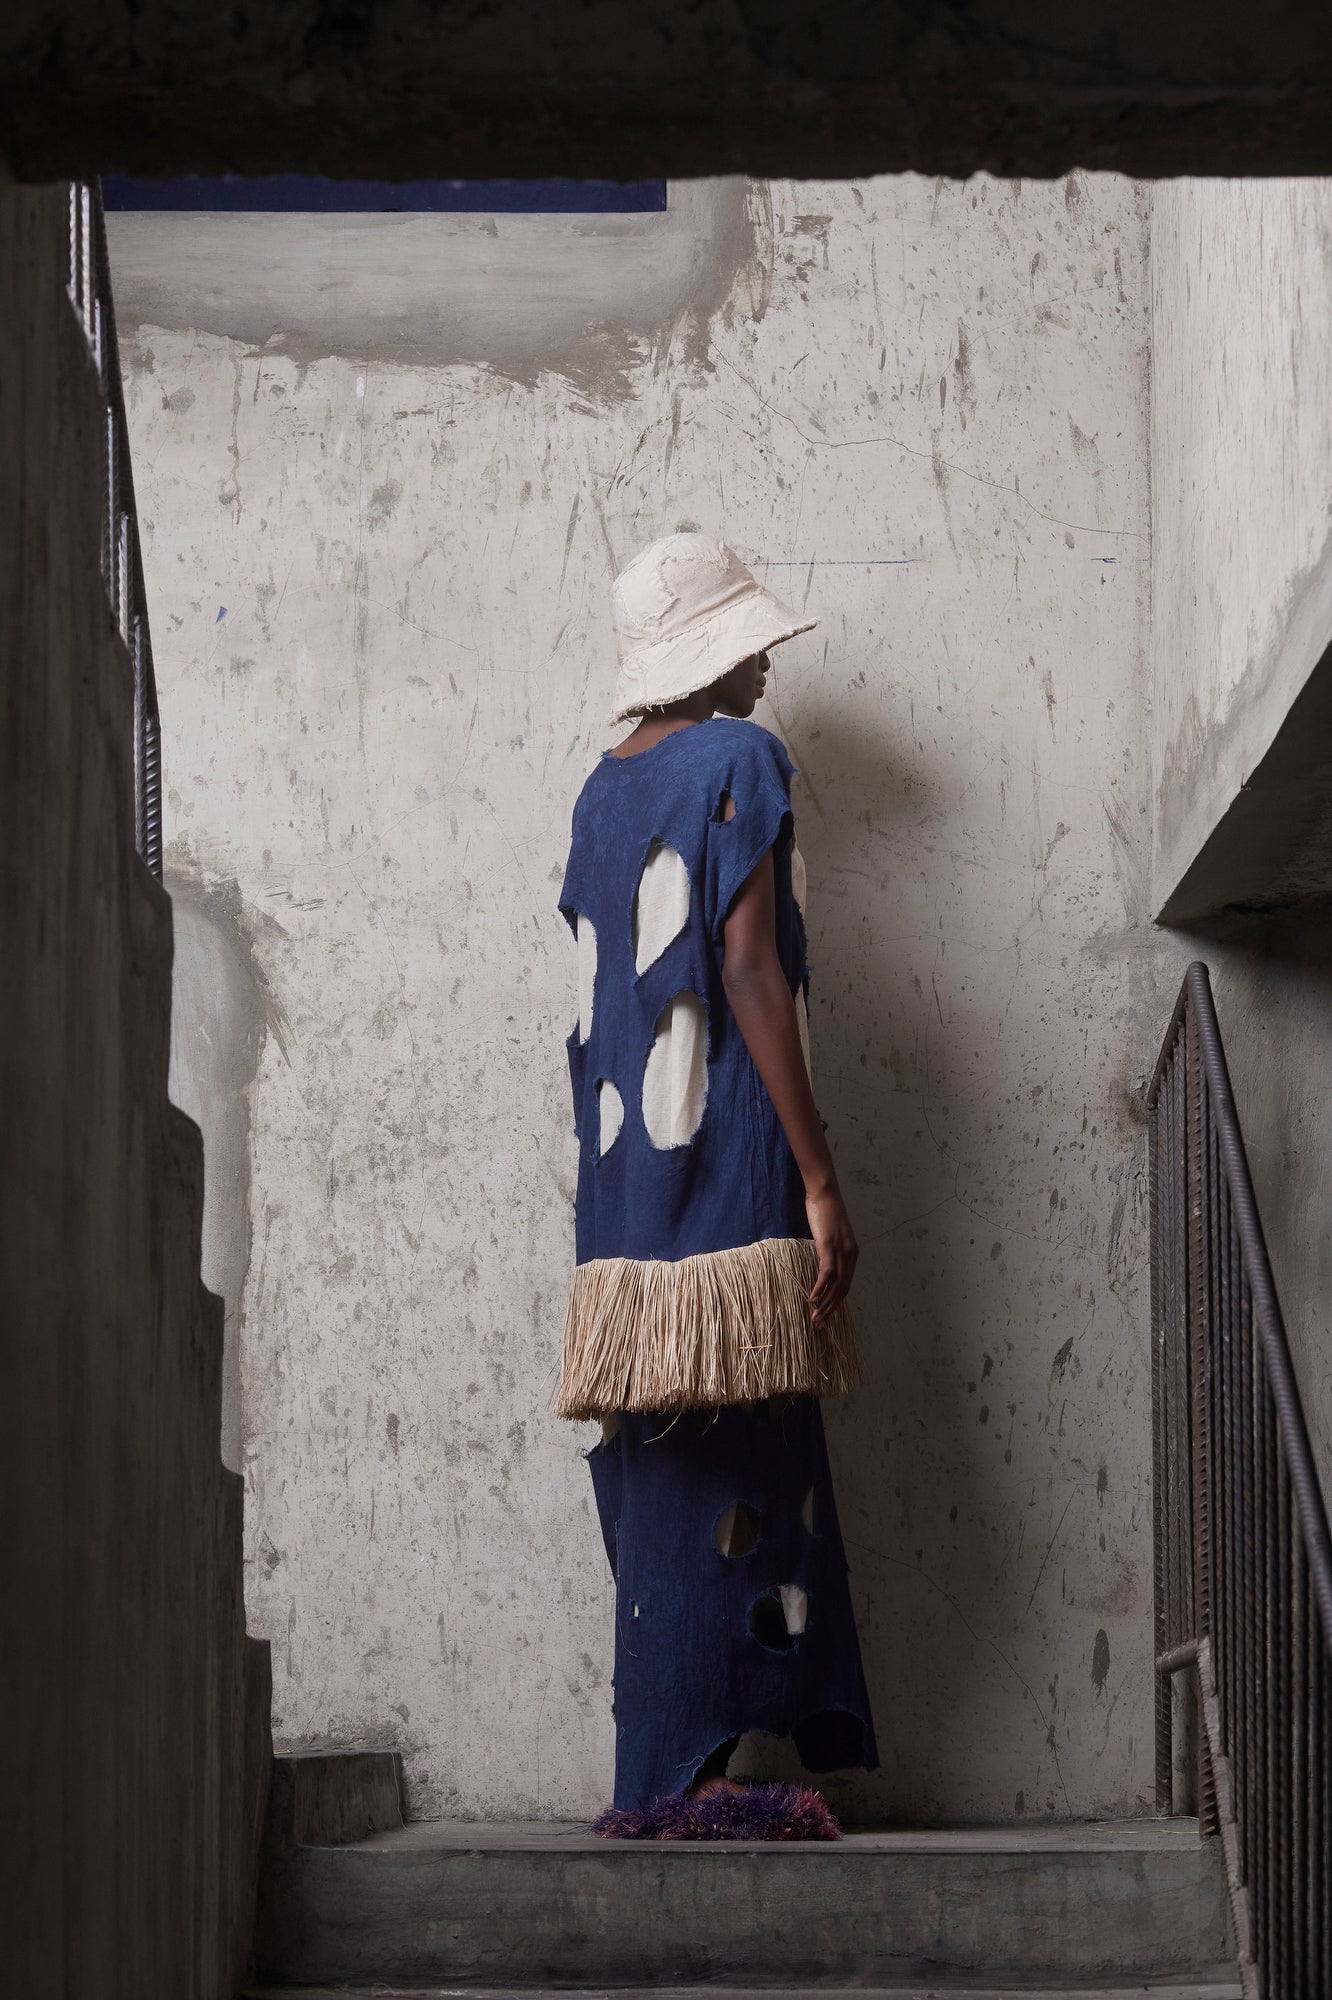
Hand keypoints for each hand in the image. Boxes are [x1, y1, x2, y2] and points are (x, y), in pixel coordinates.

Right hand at [805, 1183, 857, 1322]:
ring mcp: (841, 1251)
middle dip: (831, 1308)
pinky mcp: (829, 1246)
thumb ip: (829, 1250)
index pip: (846, 1285)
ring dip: (825, 1303)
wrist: (824, 1192)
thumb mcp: (830, 1235)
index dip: (836, 1302)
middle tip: (819, 1323)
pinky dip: (819, 1288)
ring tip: (815, 1317)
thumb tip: (822, 1262)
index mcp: (852, 1254)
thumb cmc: (824, 1211)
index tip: (825, 1314)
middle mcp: (850, 1255)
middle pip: (843, 1290)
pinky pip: (826, 1273)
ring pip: (836, 1285)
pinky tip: (812, 1297)